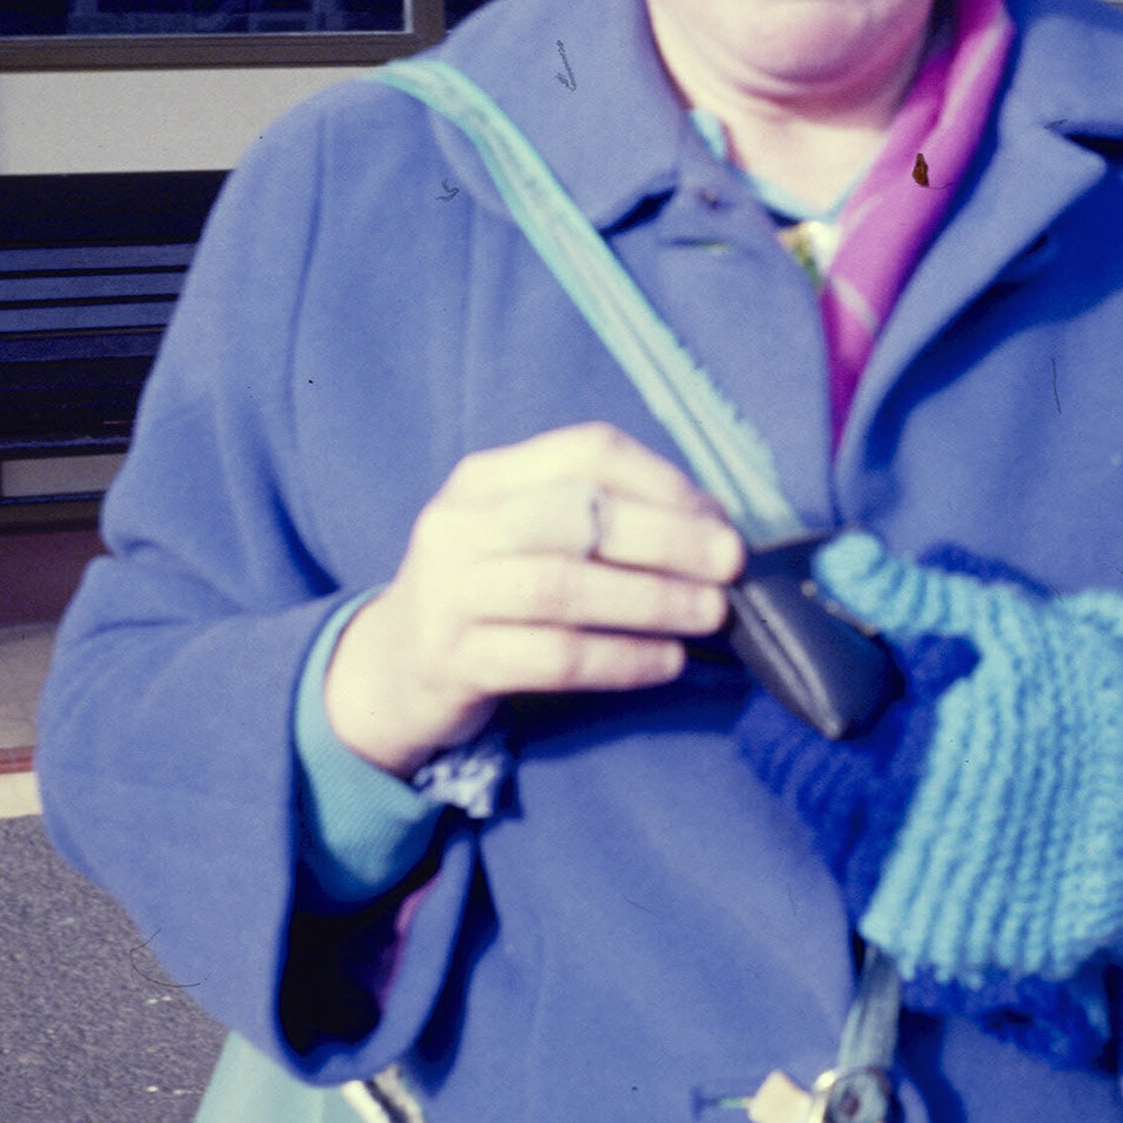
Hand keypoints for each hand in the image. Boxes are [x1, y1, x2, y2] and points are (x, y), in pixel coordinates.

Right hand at [323, 423, 744, 775]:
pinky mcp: (452, 660)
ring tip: (710, 614)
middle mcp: (461, 524)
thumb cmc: (488, 595)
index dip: (662, 481)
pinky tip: (666, 662)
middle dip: (667, 539)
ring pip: (564, 588)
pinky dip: (620, 659)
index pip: (586, 452)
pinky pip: (551, 657)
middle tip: (730, 566)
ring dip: (652, 600)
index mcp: (487, 478)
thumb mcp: (522, 536)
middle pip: (578, 516)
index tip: (718, 518)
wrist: (391, 671)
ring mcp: (449, 592)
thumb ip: (598, 521)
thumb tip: (712, 527)